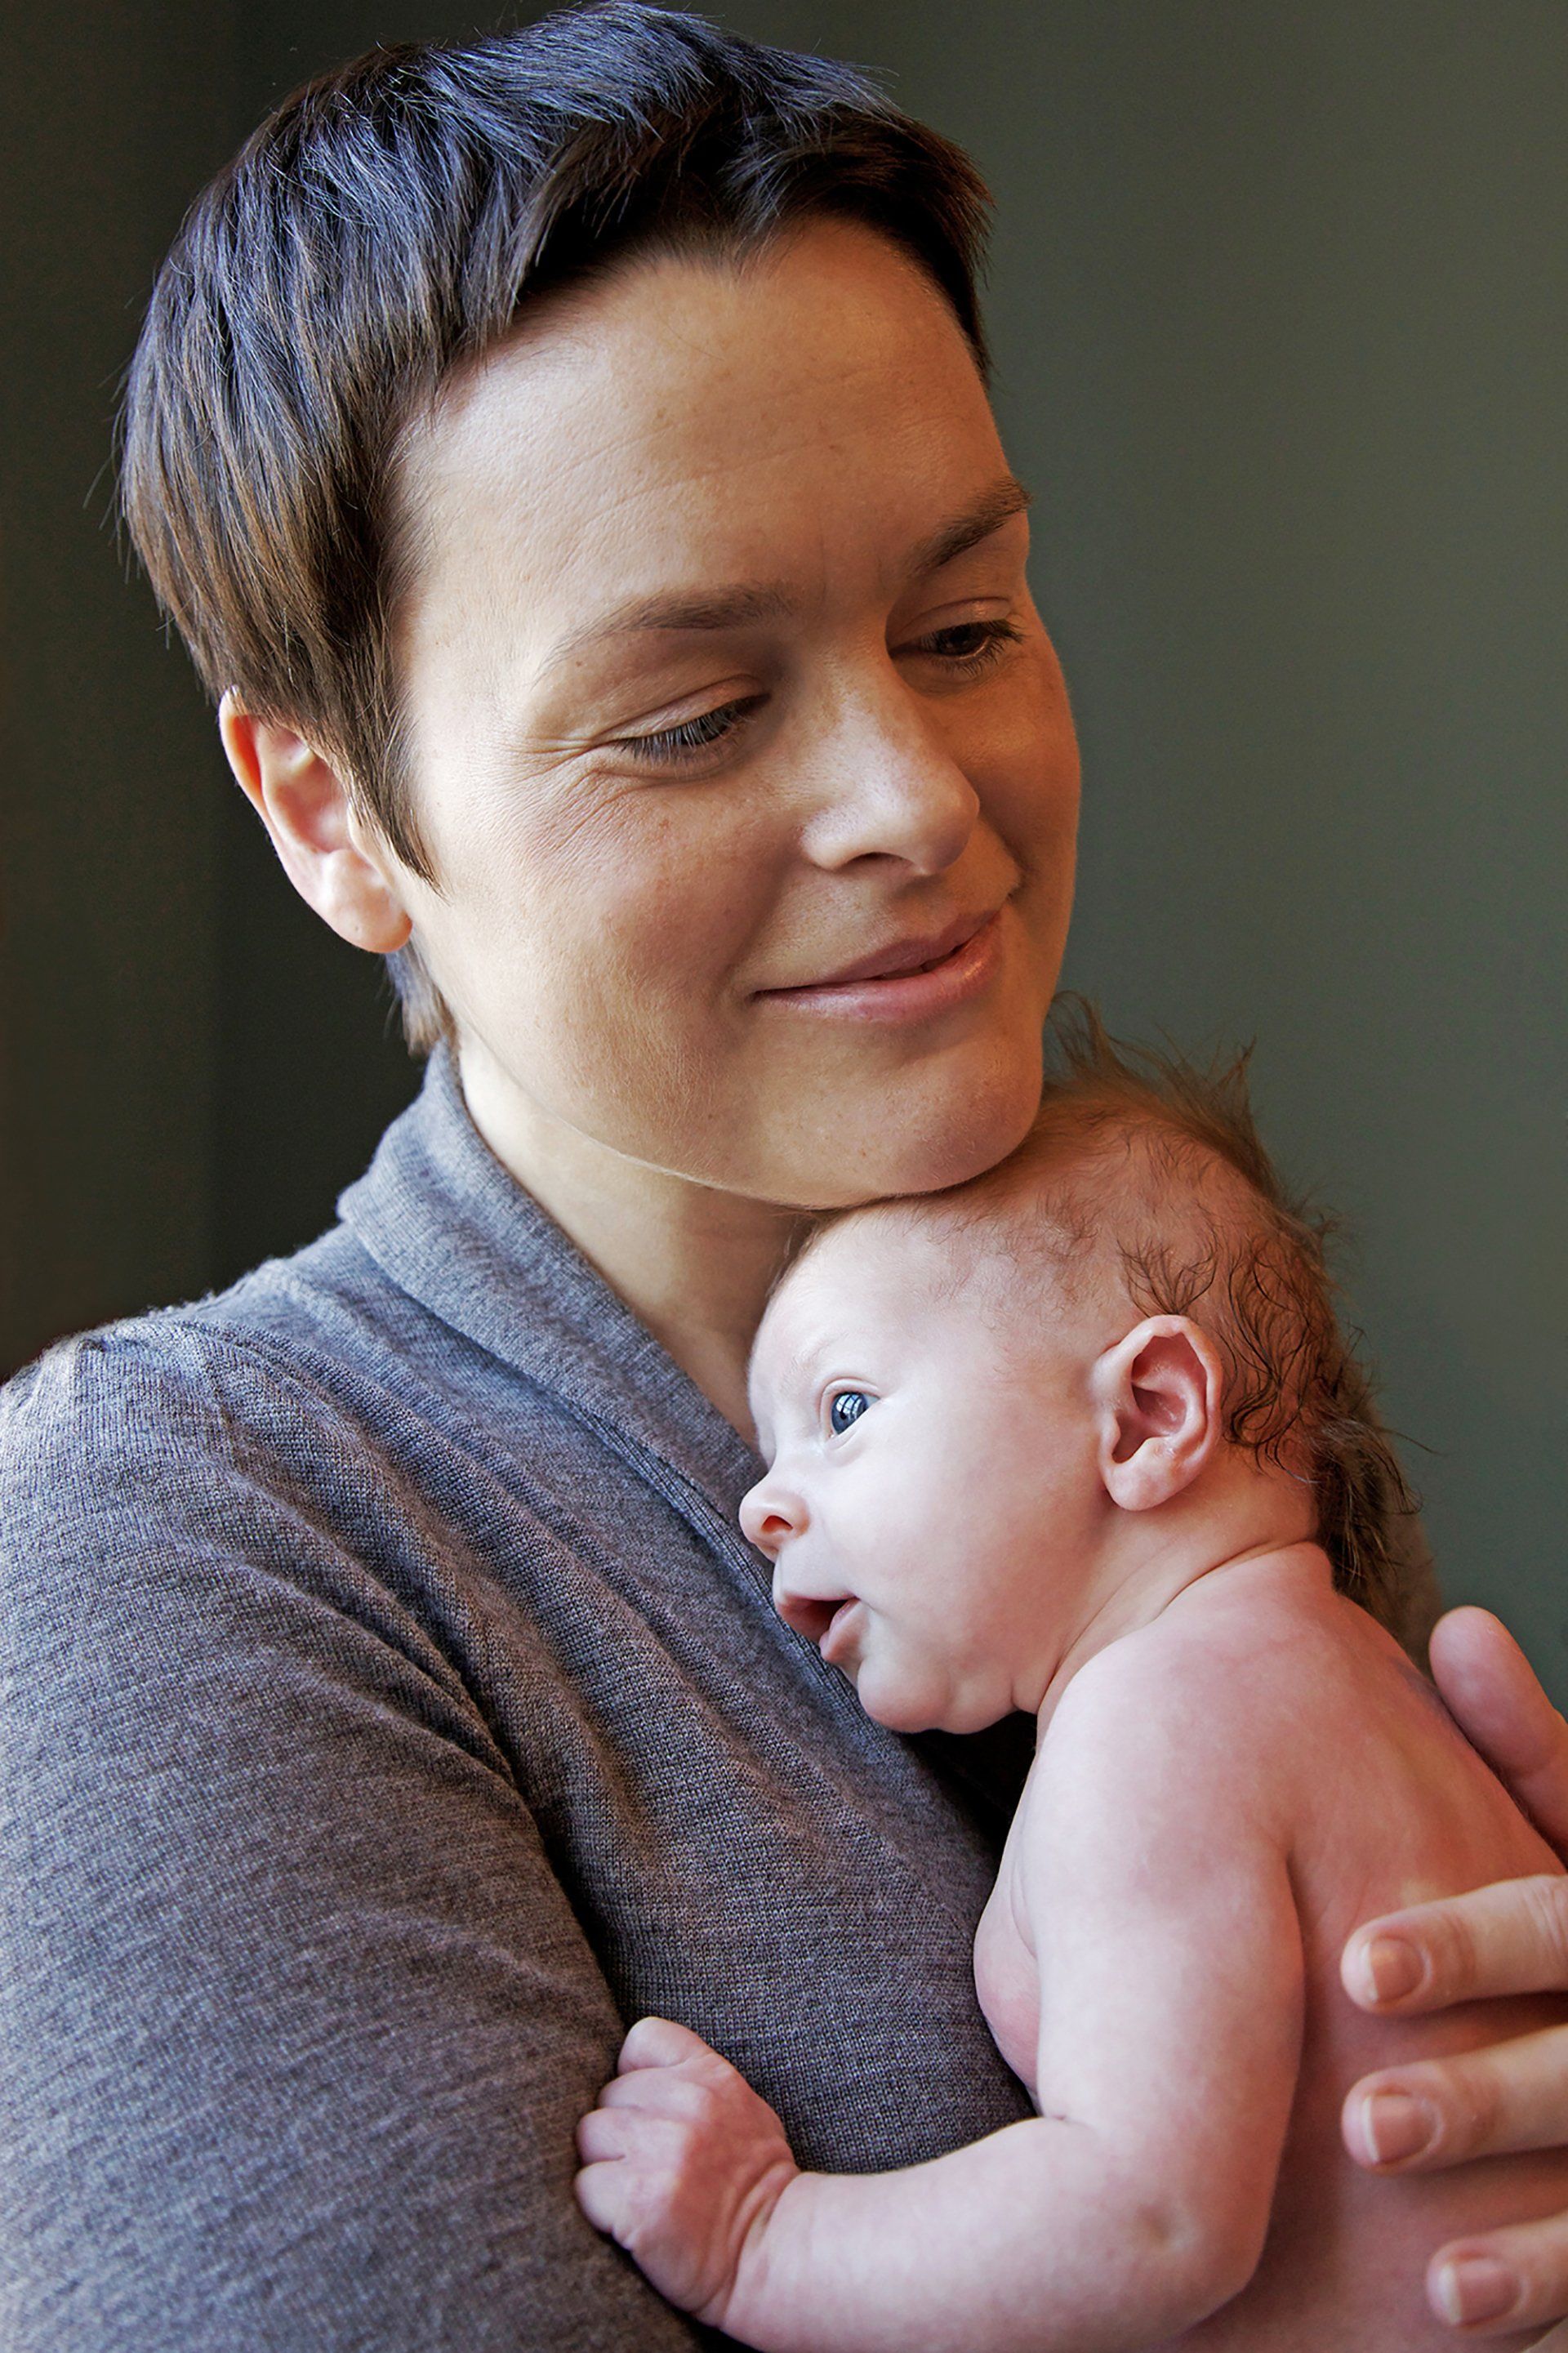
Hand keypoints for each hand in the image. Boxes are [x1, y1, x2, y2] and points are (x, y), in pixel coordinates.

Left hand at [575, 2015, 799, 2328]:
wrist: (777, 2255)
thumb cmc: (757, 2187)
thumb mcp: (744, 2110)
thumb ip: (696, 2083)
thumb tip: (631, 2073)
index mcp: (712, 2077)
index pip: (643, 2039)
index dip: (636, 2075)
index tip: (650, 2112)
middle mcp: (688, 2105)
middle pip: (607, 2097)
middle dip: (619, 2133)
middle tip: (649, 2169)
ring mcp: (662, 2151)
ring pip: (589, 2136)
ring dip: (605, 2168)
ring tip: (639, 2194)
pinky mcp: (639, 2200)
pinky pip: (585, 2187)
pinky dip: (599, 2208)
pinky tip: (632, 2221)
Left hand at [1341, 1608, 1567, 2339]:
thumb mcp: (1567, 1836)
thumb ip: (1531, 1755)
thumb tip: (1465, 1629)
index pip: (1562, 1917)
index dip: (1470, 1945)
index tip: (1354, 1969)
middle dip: (1482, 2092)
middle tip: (1362, 2120)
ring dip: (1509, 2209)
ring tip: (1392, 2222)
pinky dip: (1544, 2282)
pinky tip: (1451, 2300)